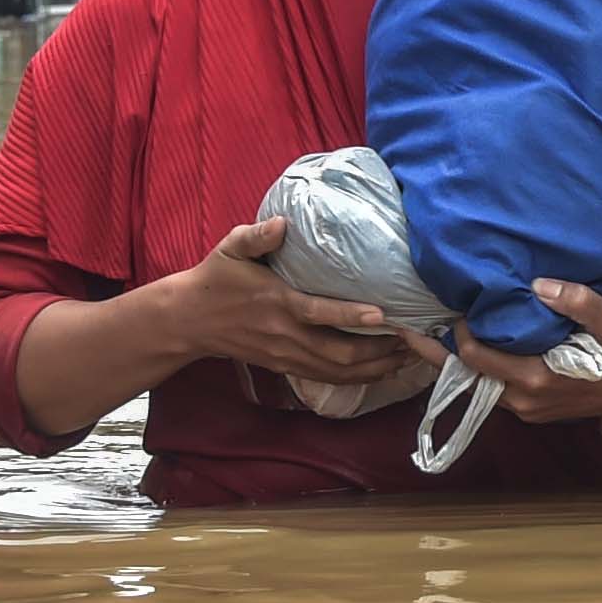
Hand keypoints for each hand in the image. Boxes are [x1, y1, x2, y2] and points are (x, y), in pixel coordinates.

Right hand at [164, 218, 430, 392]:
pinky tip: (382, 370)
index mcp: (276, 302)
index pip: (317, 313)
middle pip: (337, 353)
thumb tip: (282, 224)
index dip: (350, 316)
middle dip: (378, 351)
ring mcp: (286, 356)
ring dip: (375, 368)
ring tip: (408, 357)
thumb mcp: (230, 248)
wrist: (188, 321)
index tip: (382, 315)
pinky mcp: (285, 367)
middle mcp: (284, 335)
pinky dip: (357, 378)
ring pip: (336, 371)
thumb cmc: (216, 278)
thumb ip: (256, 236)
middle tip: (412, 340)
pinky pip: (326, 378)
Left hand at [438, 280, 601, 424]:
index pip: (477, 359)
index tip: (448, 310)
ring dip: (461, 364)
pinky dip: (482, 372)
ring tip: (437, 338)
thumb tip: (539, 284)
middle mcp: (525, 400)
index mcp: (535, 379)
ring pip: (481, 387)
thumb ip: (575, 301)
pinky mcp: (536, 410)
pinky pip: (497, 391)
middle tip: (407, 332)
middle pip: (467, 378)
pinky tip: (475, 351)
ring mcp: (529, 409)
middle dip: (439, 355)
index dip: (457, 335)